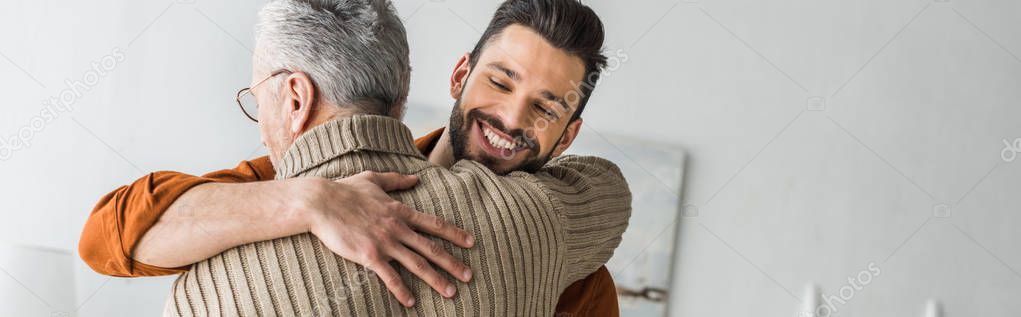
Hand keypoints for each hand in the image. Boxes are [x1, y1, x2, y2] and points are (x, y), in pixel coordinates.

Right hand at [293, 171, 474, 306]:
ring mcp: (385, 242)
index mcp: (400, 211)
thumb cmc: (344, 189)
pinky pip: (389, 276)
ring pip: (416, 264)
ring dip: (436, 279)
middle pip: (431, 247)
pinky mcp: (369, 255)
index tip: (471, 242)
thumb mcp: (373, 179)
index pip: (434, 224)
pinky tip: (411, 302)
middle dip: (453, 262)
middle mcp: (397, 227)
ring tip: (451, 292)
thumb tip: (415, 178)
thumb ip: (396, 180)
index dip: (454, 233)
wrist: (320, 202)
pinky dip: (401, 290)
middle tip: (470, 275)